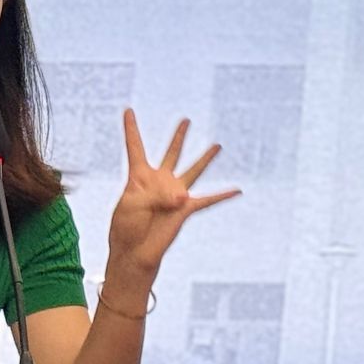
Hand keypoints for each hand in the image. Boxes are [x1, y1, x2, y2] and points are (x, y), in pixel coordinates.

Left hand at [105, 110, 239, 287]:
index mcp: (138, 176)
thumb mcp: (132, 204)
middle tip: (186, 120)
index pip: (135, 146)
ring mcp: (174, 194)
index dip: (131, 128)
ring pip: (193, 171)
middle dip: (179, 136)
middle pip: (171, 153)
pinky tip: (237, 190)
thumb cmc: (126, 227)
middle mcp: (159, 181)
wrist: (134, 253)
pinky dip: (223, 195)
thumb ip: (156, 195)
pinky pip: (208, 200)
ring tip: (217, 145)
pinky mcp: (185, 209)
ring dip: (205, 159)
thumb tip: (182, 197)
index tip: (128, 110)